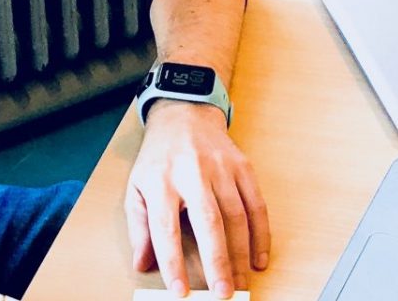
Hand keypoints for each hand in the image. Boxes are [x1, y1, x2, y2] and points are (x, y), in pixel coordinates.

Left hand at [126, 100, 270, 299]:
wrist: (184, 115)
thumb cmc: (159, 158)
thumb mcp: (136, 188)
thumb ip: (139, 227)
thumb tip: (143, 264)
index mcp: (161, 181)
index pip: (166, 228)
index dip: (173, 262)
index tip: (180, 290)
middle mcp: (192, 173)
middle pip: (209, 223)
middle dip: (218, 262)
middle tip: (223, 292)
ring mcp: (221, 169)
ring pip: (237, 216)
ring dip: (242, 254)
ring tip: (241, 282)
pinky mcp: (243, 167)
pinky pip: (257, 205)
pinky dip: (261, 234)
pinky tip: (259, 257)